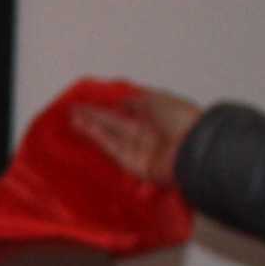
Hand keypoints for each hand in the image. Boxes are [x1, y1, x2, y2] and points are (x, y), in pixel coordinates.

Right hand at [69, 85, 202, 188]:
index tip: (90, 102)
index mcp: (155, 114)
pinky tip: (85, 129)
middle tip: (72, 110)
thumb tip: (119, 103)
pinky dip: (98, 139)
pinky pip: (113, 150)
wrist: (192, 148)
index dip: (108, 105)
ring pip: (111, 136)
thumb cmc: (179, 119)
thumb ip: (134, 102)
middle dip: (94, 116)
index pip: (127, 109)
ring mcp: (139, 149)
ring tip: (72, 119)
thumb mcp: (156, 100)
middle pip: (115, 123)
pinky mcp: (133, 165)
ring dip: (91, 127)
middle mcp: (146, 131)